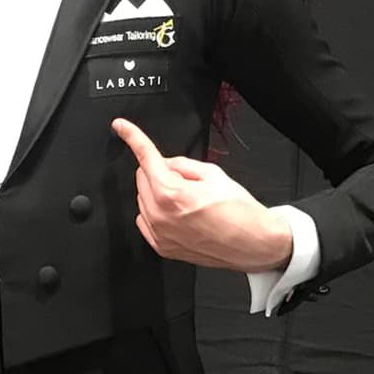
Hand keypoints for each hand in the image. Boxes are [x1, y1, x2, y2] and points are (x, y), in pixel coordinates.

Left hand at [112, 118, 294, 270]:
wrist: (252, 243)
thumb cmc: (240, 212)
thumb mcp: (213, 174)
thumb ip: (181, 164)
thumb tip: (165, 163)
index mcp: (171, 193)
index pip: (145, 157)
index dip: (132, 136)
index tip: (121, 126)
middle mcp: (160, 215)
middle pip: (142, 178)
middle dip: (159, 172)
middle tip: (187, 181)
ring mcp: (159, 234)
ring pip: (142, 199)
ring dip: (158, 193)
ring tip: (188, 202)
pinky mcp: (161, 246)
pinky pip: (146, 220)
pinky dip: (157, 212)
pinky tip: (180, 215)